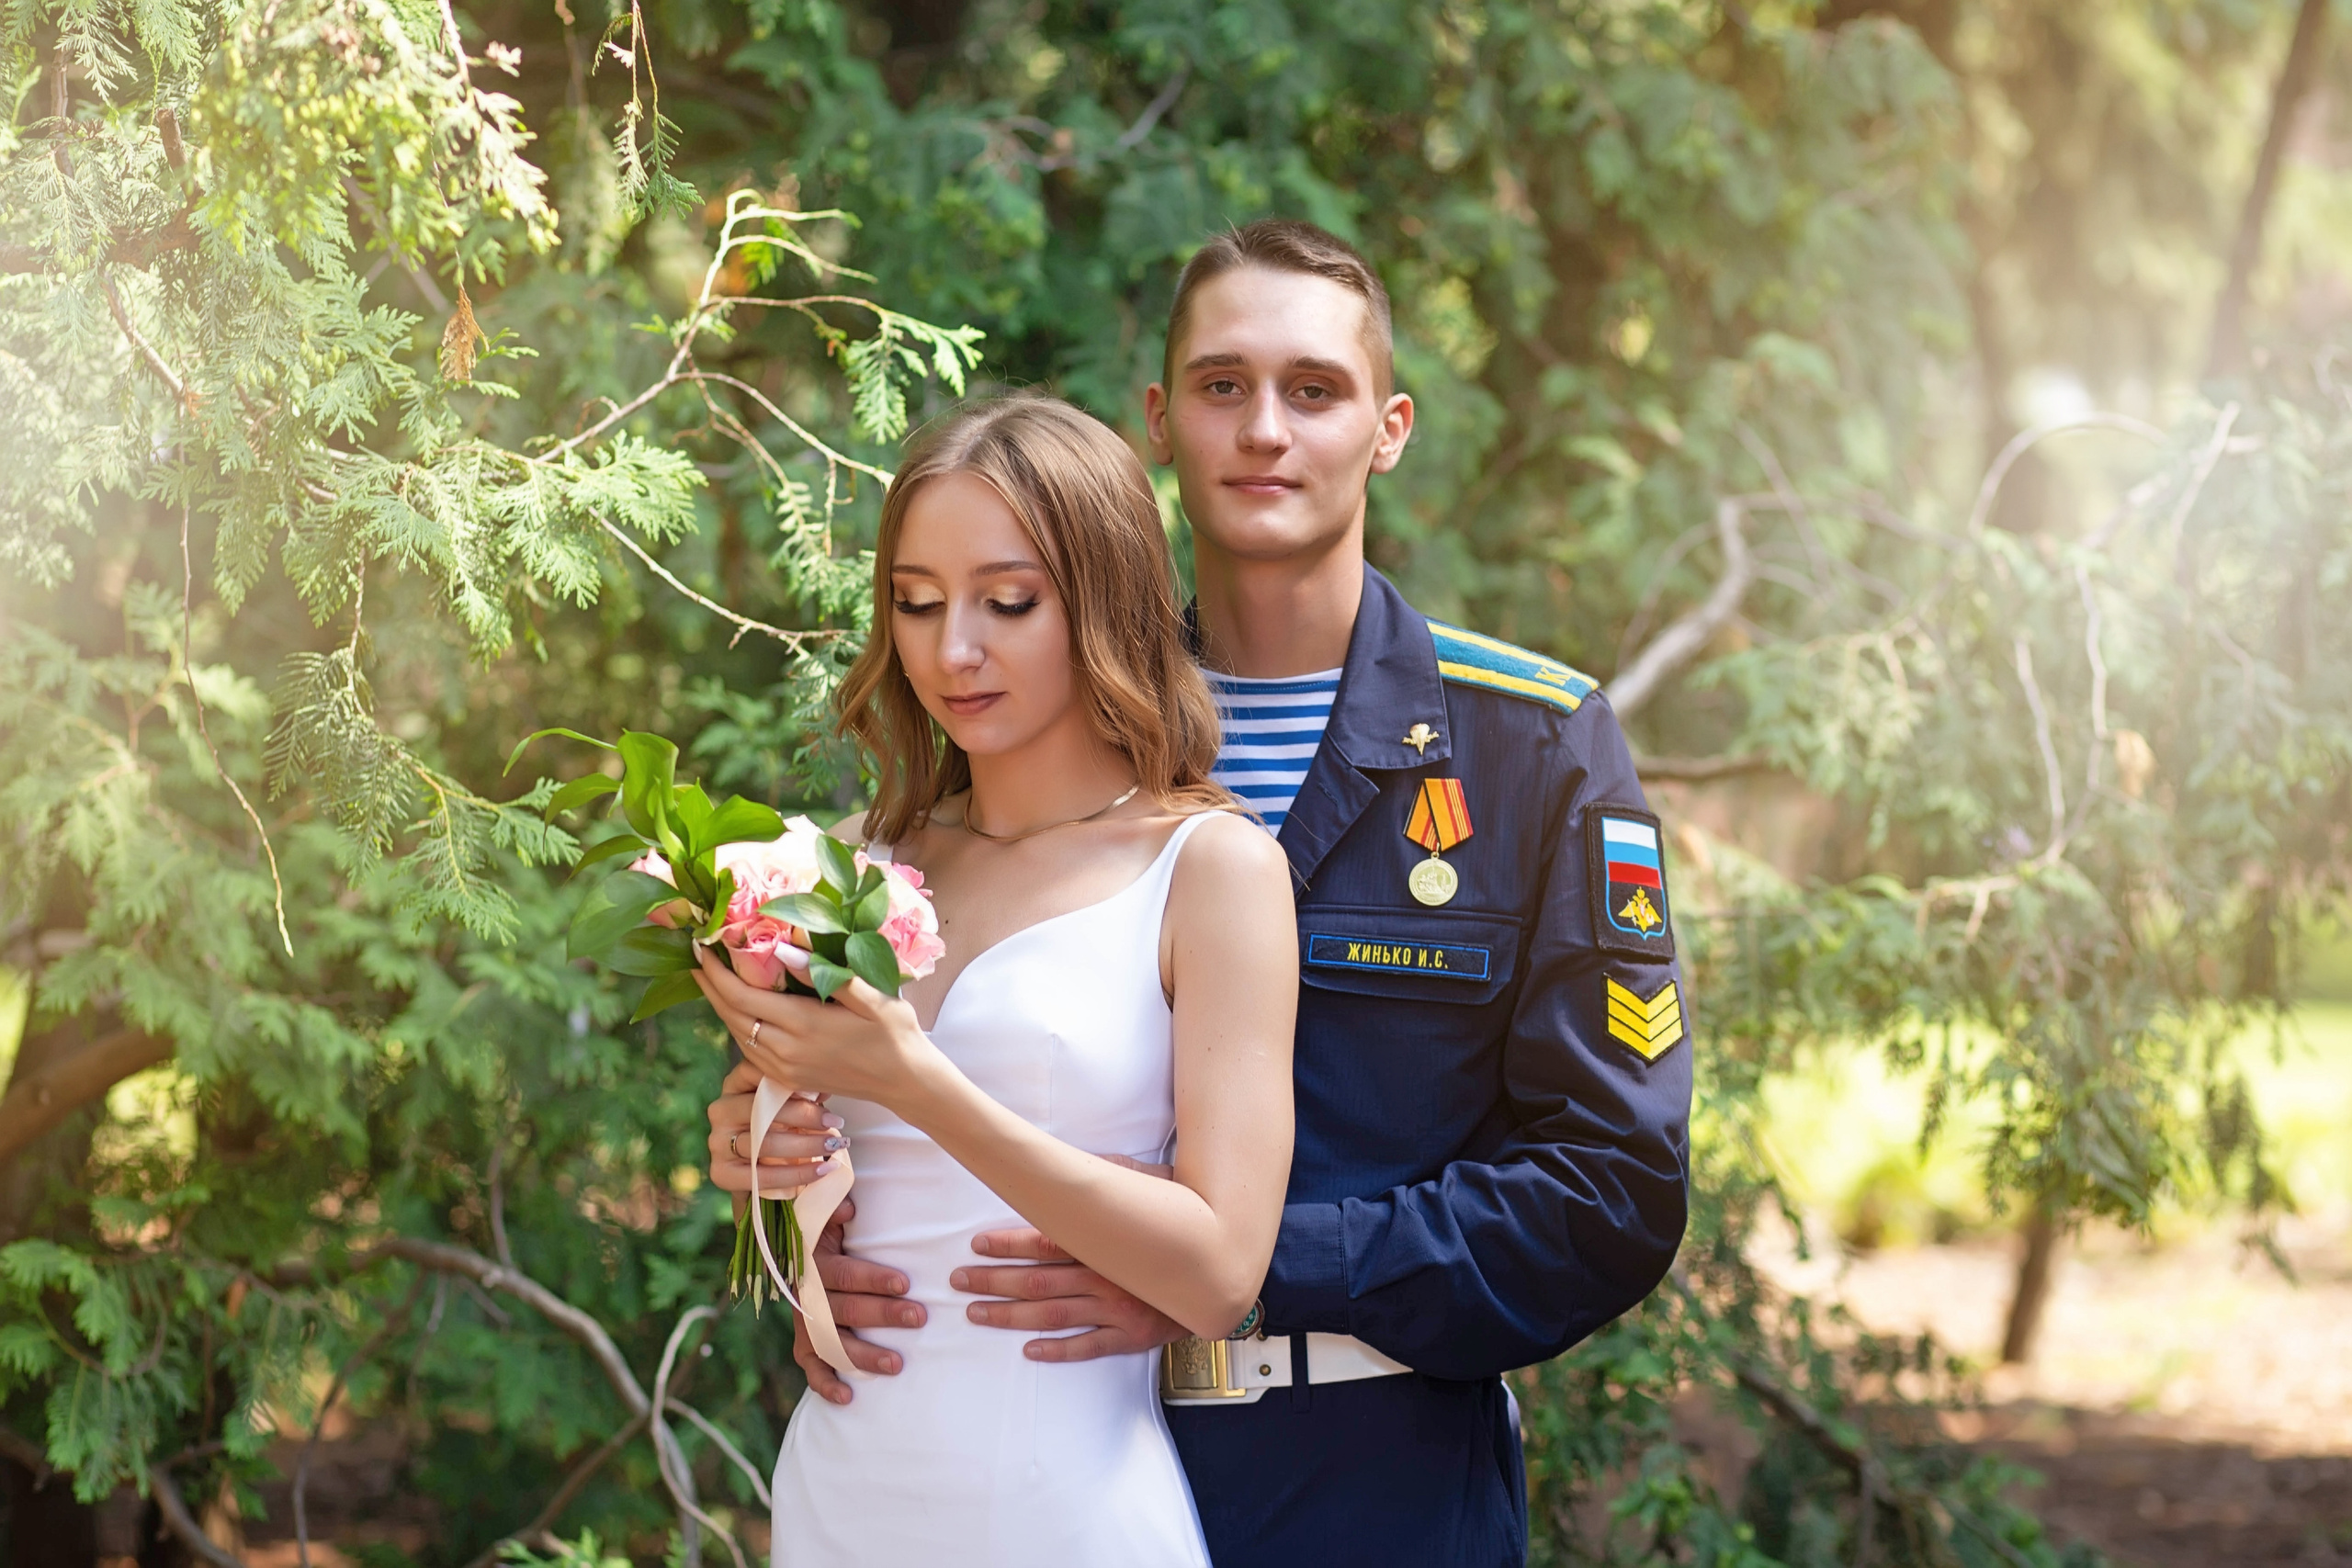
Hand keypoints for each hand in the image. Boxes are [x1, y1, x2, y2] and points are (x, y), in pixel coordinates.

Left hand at [693, 946, 935, 1105]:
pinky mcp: (789, 1079)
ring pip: (737, 1035)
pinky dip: (736, 1027)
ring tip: (710, 978)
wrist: (905, 1081)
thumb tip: (784, 949)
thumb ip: (825, 975)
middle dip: (709, 985)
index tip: (701, 946)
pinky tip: (737, 1011)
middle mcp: (786, 1050)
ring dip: (719, 1006)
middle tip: (696, 956)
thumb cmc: (895, 1033)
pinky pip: (749, 1052)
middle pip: (731, 1016)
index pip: (742, 996)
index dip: (717, 972)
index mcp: (803, 1024)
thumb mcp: (872, 997)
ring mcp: (786, 1068)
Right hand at [707, 1059, 844, 1194]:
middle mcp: (721, 1110)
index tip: (821, 1091)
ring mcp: (717, 1142)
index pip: (755, 1072)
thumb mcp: (788, 1104)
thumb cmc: (778, 1125)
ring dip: (805, 1145)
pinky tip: (823, 1169)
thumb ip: (803, 1092)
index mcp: (734, 1085)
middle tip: (835, 1122)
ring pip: (764, 1144)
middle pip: (761, 1109)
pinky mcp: (721, 1173)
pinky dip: (797, 1174)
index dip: (788, 1080)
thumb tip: (824, 1089)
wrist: (760, 1167)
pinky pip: (763, 1175)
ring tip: (834, 1145)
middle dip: (803, 1115)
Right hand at [792, 1196, 928, 1404]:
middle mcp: (807, 1297)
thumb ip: (834, 1209)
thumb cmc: (829, 1236)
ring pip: (833, 1345)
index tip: (905, 1283)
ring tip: (897, 1365)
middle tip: (919, 1317)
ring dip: (864, 1356)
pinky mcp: (804, 1346)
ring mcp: (805, 1325)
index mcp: (815, 1265)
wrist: (796, 1259)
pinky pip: (811, 1369)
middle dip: (884, 1315)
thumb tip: (849, 1207)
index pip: (846, 1275)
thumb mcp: (827, 1217)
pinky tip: (848, 1397)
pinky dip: (826, 1386)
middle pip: (846, 1311)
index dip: (874, 1279)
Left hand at [953, 1155, 1188, 1362]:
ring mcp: (1119, 1309)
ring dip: (1010, 1315)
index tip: (978, 1244)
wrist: (1225, 1269)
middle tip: (959, 1281)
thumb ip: (1116, 1177)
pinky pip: (1088, 1346)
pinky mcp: (1132, 1335)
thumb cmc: (1183, 1221)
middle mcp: (1108, 1276)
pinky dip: (1057, 1351)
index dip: (1009, 1243)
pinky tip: (1029, 1350)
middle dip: (993, 1281)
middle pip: (1038, 1281)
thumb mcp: (1154, 1187)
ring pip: (1053, 1314)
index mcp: (1107, 1241)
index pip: (1047, 1241)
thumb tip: (1080, 1165)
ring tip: (976, 1313)